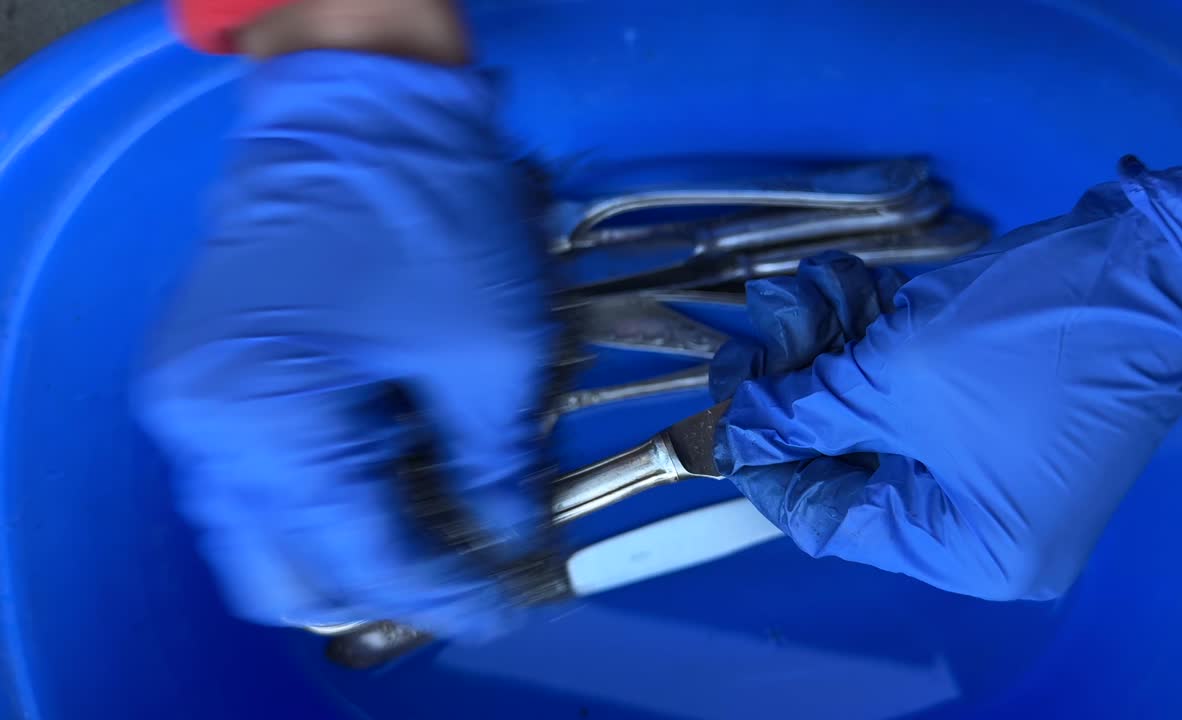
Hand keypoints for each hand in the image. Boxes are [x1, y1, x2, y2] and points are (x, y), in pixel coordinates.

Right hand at [135, 51, 554, 638]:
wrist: (360, 100)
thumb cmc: (431, 207)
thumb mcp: (492, 349)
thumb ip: (494, 466)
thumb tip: (509, 539)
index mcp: (264, 418)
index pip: (362, 553)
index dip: (445, 590)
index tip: (506, 604)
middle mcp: (203, 425)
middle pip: (287, 572)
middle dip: (382, 583)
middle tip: (469, 570)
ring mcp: (194, 400)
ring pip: (266, 531)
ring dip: (351, 541)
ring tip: (440, 520)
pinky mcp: (209, 375)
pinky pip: (259, 475)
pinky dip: (325, 491)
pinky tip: (395, 468)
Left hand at [713, 158, 1181, 599]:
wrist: (1156, 262)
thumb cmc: (1032, 335)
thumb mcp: (897, 377)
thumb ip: (808, 410)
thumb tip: (745, 431)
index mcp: (971, 549)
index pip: (831, 522)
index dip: (767, 465)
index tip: (724, 415)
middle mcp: (989, 523)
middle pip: (852, 463)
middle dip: (801, 389)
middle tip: (757, 340)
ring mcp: (1001, 466)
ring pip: (881, 416)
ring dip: (836, 348)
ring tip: (806, 290)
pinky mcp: (1007, 412)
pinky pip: (921, 391)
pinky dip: (880, 342)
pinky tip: (843, 288)